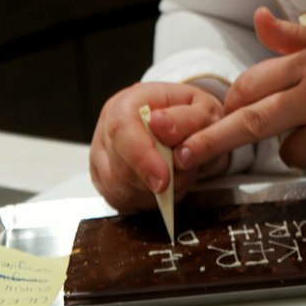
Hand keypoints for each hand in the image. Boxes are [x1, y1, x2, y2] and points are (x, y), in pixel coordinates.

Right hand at [89, 81, 228, 211]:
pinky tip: (163, 188)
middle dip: (155, 181)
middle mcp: (107, 127)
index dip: (140, 158)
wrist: (186, 125)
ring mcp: (102, 154)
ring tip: (178, 177)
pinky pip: (120, 201)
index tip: (164, 180)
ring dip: (153, 194)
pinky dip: (145, 202)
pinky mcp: (104, 179)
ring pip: (118, 189)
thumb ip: (187, 120)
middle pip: (119, 166)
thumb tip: (164, 128)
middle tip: (185, 174)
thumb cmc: (191, 116)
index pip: (122, 129)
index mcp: (127, 103)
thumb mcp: (203, 110)